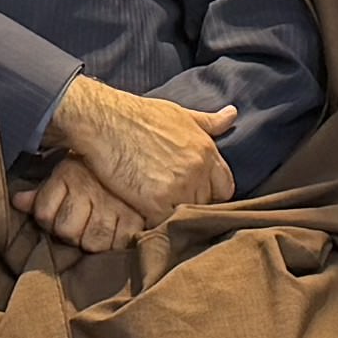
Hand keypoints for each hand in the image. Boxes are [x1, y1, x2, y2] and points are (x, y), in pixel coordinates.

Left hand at [20, 156, 155, 255]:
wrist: (135, 159)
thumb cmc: (95, 173)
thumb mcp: (64, 175)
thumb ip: (42, 192)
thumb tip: (18, 202)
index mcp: (69, 174)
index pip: (44, 213)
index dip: (48, 219)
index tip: (58, 215)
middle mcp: (90, 188)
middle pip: (66, 231)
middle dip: (71, 232)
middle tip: (81, 224)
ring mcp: (113, 205)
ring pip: (90, 242)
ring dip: (92, 241)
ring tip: (97, 230)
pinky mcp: (135, 219)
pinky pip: (117, 244)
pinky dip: (116, 243)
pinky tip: (116, 232)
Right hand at [48, 76, 229, 226]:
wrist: (105, 120)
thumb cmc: (139, 115)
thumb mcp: (180, 114)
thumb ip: (208, 122)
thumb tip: (231, 114)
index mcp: (206, 150)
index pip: (225, 187)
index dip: (209, 192)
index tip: (193, 192)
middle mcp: (197, 169)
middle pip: (206, 203)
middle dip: (190, 203)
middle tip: (170, 200)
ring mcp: (178, 186)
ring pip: (186, 215)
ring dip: (173, 214)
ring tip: (156, 208)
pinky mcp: (155, 201)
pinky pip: (164, 223)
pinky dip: (155, 222)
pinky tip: (144, 213)